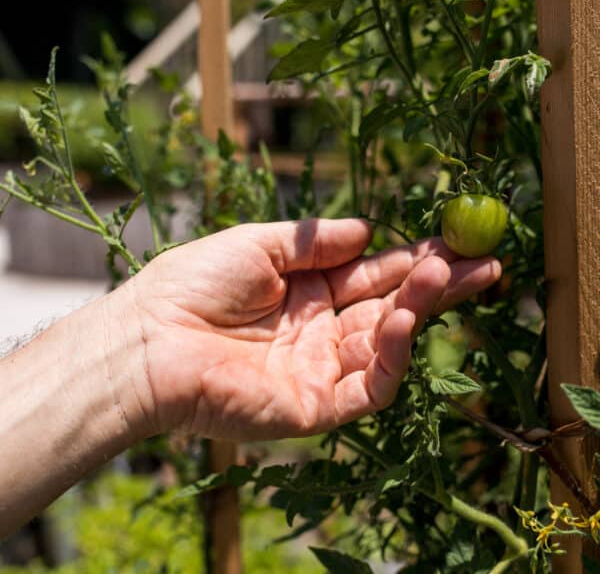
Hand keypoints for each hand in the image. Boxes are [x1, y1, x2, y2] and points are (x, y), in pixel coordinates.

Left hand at [128, 218, 500, 440]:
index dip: (410, 260)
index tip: (450, 240)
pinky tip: (402, 319)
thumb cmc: (195, 283)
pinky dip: (390, 355)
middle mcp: (319, 330)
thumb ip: (315, 240)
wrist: (150, 339)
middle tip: (484, 262)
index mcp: (306, 292)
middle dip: (437, 286)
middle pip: (391, 308)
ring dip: (419, 311)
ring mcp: (320, 370)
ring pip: (386, 344)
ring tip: (447, 274)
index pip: (372, 275)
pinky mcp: (315, 406)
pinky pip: (368, 385)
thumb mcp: (260, 244)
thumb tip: (368, 230)